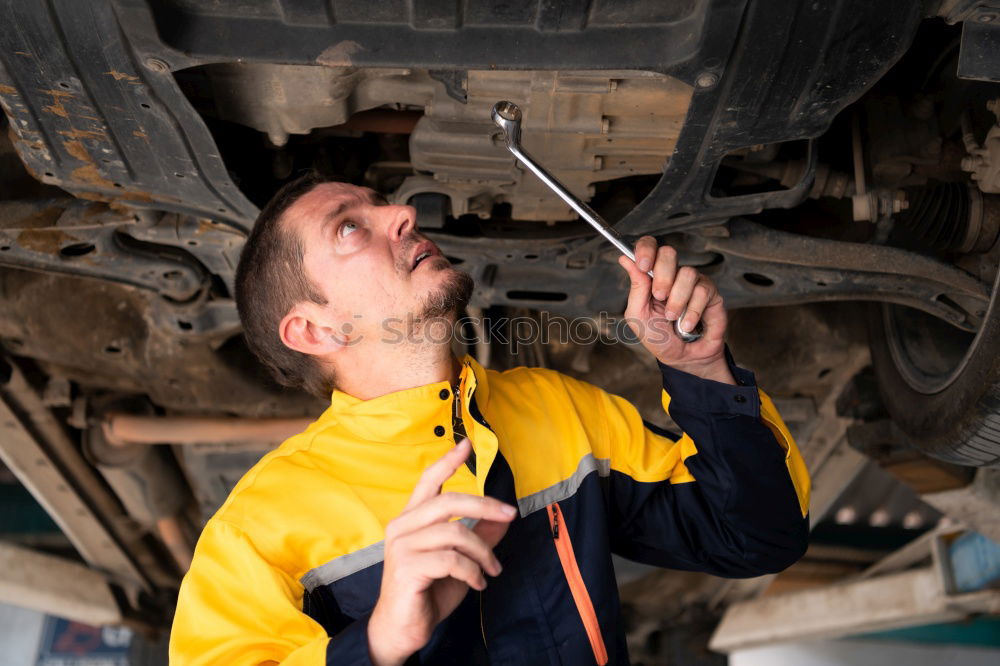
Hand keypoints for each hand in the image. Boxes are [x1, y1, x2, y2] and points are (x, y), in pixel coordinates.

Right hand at [367, 439, 515, 664]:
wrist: (402, 629)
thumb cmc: (429, 591)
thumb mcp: (462, 560)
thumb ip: (480, 536)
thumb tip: (504, 514)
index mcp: (412, 519)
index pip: (429, 481)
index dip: (448, 461)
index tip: (467, 445)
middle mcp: (402, 527)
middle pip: (450, 502)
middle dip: (486, 505)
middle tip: (510, 515)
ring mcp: (402, 547)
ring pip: (456, 533)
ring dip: (483, 552)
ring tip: (492, 570)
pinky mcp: (407, 568)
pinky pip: (451, 560)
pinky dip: (472, 572)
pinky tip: (478, 583)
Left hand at [617, 236, 733, 382]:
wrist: (681, 358)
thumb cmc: (658, 337)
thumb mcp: (638, 314)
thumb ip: (635, 286)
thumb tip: (625, 258)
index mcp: (651, 276)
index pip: (649, 247)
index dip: (646, 249)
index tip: (643, 265)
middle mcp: (672, 275)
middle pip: (669, 253)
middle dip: (662, 277)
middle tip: (659, 297)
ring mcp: (692, 282)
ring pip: (687, 273)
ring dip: (677, 301)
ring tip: (673, 318)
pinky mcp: (711, 293)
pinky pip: (702, 291)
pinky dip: (692, 312)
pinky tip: (687, 324)